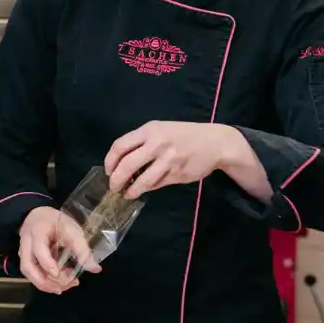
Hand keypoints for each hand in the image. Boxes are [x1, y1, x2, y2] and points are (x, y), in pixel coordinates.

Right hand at [18, 206, 99, 294]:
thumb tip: (95, 269)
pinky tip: (58, 282)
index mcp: (37, 231)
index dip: (48, 264)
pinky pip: (31, 273)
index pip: (39, 250)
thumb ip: (82, 249)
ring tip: (63, 287)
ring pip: (28, 273)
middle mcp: (26, 243)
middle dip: (45, 281)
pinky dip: (44, 280)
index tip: (58, 274)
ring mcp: (23, 251)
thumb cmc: (57, 221)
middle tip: (64, 285)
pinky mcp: (26, 258)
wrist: (40, 215)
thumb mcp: (72, 230)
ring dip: (45, 284)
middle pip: (27, 266)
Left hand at [105, 121, 228, 197]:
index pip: (119, 146)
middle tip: (113, 186)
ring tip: (127, 193)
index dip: (110, 161)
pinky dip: (149, 188)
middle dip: (116, 179)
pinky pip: (157, 184)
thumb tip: (121, 162)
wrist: (215, 142)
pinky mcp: (177, 174)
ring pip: (142, 180)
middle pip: (127, 165)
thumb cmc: (183, 135)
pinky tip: (144, 189)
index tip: (108, 170)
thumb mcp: (160, 129)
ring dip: (131, 190)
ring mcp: (168, 161)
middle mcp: (157, 144)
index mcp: (149, 130)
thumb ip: (141, 142)